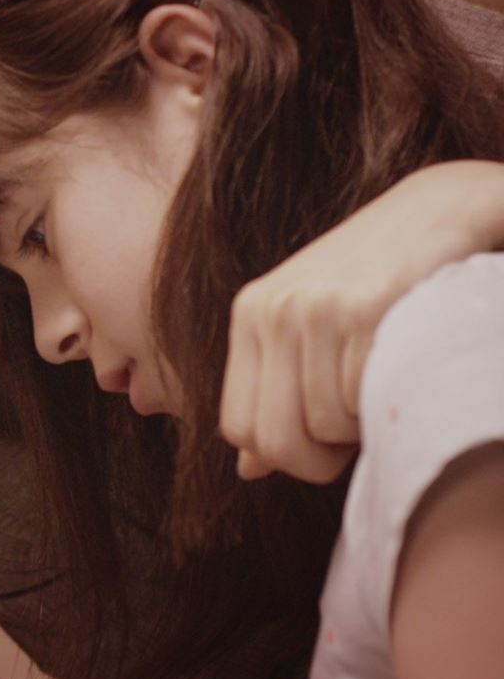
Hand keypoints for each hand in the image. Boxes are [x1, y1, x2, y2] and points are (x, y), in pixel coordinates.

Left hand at [219, 160, 503, 483]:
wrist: (440, 209)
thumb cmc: (375, 281)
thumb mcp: (307, 327)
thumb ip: (273, 393)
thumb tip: (246, 470)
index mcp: (249, 315)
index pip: (238, 429)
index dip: (285, 453)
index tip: (323, 436)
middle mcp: (272, 310)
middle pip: (275, 442)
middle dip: (321, 459)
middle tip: (356, 430)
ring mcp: (315, 308)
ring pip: (326, 428)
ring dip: (363, 425)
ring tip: (381, 380)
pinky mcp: (364, 309)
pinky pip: (365, 402)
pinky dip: (388, 402)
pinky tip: (402, 365)